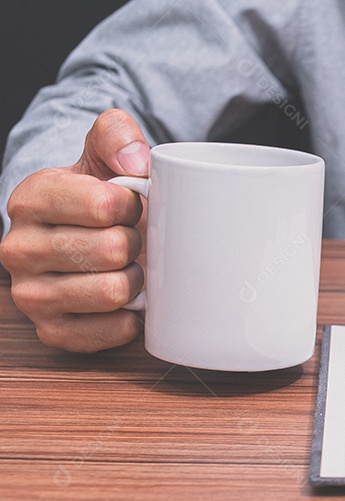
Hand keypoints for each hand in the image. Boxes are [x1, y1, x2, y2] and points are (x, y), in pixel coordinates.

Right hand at [1, 109, 148, 351]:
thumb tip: (136, 162)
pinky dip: (131, 318)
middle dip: (134, 243)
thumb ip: (116, 135)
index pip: (102, 205)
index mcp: (29, 199)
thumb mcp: (104, 154)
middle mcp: (18, 249)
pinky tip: (125, 301)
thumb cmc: (100, 197)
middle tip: (130, 239)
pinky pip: (112, 331)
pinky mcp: (52, 332)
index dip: (132, 206)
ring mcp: (31, 295)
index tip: (129, 205)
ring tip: (127, 267)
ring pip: (113, 292)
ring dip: (135, 280)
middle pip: (111, 250)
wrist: (87, 239)